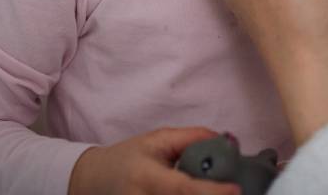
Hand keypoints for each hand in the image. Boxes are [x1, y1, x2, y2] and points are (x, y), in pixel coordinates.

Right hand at [68, 127, 239, 193]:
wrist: (92, 181)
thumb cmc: (128, 158)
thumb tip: (227, 141)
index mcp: (146, 177)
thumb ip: (191, 138)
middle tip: (228, 191)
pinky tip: (197, 194)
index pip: (182, 189)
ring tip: (211, 190)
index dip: (212, 192)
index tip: (235, 189)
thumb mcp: (157, 139)